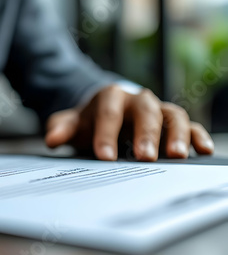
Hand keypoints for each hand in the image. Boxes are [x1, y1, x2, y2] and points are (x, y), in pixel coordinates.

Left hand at [45, 85, 213, 160]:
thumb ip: (61, 128)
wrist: (107, 111)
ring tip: (176, 156)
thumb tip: (52, 138)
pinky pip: (189, 125)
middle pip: (144, 113)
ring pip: (171, 116)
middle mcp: (137, 100)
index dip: (107, 135)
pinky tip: (203, 150)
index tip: (104, 157)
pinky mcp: (172, 121)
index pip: (108, 114)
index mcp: (110, 97)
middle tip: (144, 158)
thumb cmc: (91, 120)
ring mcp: (157, 109)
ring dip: (175, 135)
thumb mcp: (72, 122)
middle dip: (145, 135)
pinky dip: (197, 135)